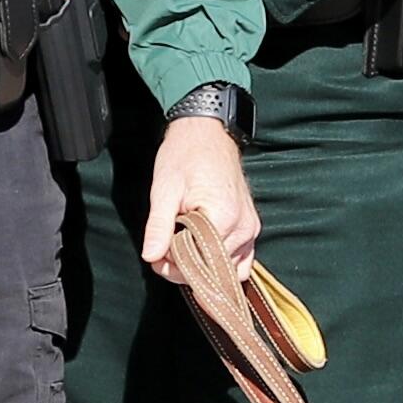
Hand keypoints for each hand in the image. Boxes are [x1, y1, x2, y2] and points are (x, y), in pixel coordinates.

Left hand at [140, 116, 260, 278]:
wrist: (206, 133)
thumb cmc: (185, 155)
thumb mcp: (164, 190)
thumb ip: (159, 227)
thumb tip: (151, 256)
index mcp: (224, 218)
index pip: (199, 263)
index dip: (173, 266)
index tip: (156, 256)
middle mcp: (244, 228)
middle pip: (213, 269)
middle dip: (185, 268)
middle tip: (162, 251)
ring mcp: (250, 229)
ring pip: (227, 268)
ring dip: (202, 266)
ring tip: (180, 248)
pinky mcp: (250, 227)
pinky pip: (241, 259)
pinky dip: (221, 262)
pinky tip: (201, 250)